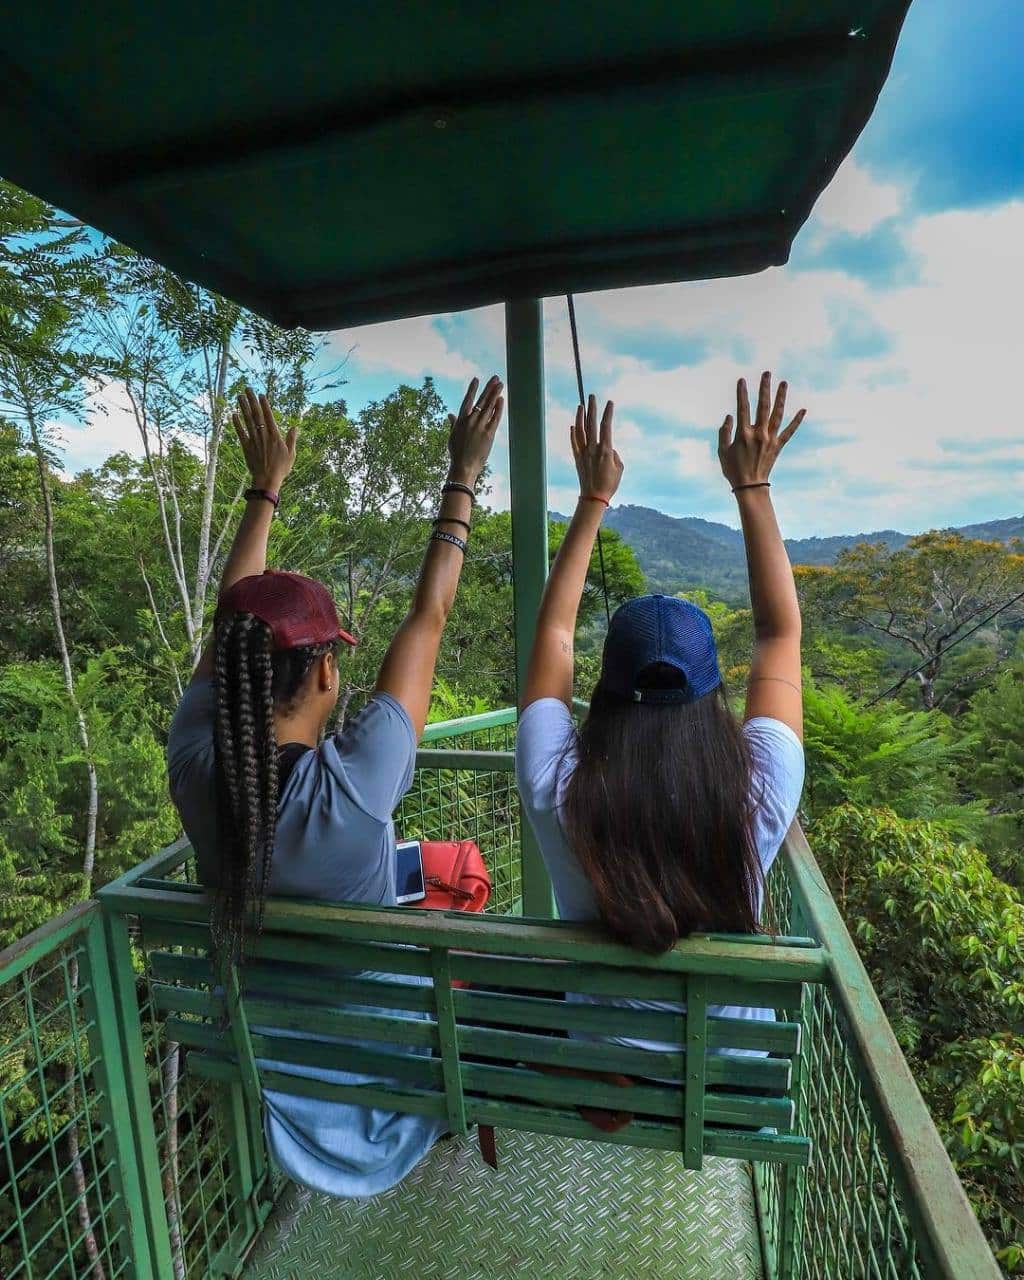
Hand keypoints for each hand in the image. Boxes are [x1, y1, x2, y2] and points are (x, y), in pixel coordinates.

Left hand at [232, 387, 296, 489]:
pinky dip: (237, 424)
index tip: (261, 395)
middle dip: (252, 401)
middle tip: (247, 389)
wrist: (267, 480)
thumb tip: (295, 427)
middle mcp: (263, 435)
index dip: (264, 405)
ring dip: (243, 408)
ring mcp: (254, 440)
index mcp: (275, 436)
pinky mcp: (246, 447)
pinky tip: (233, 415)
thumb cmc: (281, 468)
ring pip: (248, 421)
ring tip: (239, 396)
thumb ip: (291, 439)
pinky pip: (241, 433)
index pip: (269, 416)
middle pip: (257, 414)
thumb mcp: (291, 454)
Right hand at [447, 375, 503, 484]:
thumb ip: (453, 423)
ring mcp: (480, 426)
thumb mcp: (452, 436)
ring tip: (500, 384)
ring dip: (495, 394)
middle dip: (489, 388)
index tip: (477, 379)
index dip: (472, 389)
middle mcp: (470, 420)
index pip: (467, 400)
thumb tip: (450, 415)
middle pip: (481, 400)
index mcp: (460, 420)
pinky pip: (495, 418)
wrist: (463, 466)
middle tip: (495, 378)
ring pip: (489, 406)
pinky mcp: (489, 434)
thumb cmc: (456, 453)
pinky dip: (498, 408)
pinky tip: (501, 400)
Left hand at [572, 394, 622, 501]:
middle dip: (592, 408)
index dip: (608, 413)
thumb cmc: (610, 484)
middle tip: (592, 396)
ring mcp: (583, 453)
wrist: (593, 497)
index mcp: (605, 450)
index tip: (610, 402)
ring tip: (581, 405)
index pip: (606, 426)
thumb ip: (615, 454)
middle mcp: (593, 449)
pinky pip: (574, 443)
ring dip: (580, 417)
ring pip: (580, 431)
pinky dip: (573, 433)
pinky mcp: (577, 458)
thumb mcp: (620, 468)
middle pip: (591, 424)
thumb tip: (608, 448)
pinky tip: (573, 425)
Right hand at [718, 372, 803, 490]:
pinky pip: (789, 431)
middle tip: (767, 373)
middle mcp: (759, 434)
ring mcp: (770, 439)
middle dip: (764, 388)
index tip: (742, 380)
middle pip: (763, 406)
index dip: (742, 393)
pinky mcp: (778, 446)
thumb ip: (724, 432)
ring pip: (777, 414)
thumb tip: (730, 416)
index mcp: (743, 434)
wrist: (750, 487)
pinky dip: (796, 421)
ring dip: (781, 398)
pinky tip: (803, 410)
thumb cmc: (733, 469)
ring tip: (784, 383)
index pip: (743, 408)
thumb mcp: (722, 451)